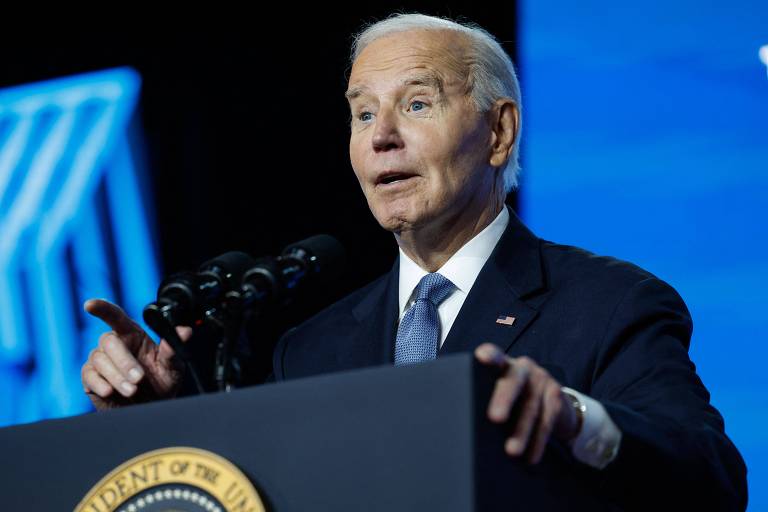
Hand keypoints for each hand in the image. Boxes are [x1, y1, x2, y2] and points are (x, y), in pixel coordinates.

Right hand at [80, 299, 191, 409]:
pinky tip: (110, 391)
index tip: (90, 304)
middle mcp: (115, 344)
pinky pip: (89, 375)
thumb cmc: (162, 383)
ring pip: (100, 360)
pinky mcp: (90, 378)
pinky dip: (100, 384)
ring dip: (117, 376)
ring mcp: (100, 360)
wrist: (152, 408)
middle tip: (140, 379)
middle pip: (109, 341)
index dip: (102, 308)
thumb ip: (173, 349)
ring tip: (132, 391)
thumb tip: (185, 331)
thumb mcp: (173, 366)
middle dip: (124, 361)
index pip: (116, 316)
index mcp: (133, 334)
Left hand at [474, 343, 580, 463]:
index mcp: (503, 365)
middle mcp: (523, 367)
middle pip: (514, 381)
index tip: (482, 356)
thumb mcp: (500, 393)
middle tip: (494, 418)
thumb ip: (484, 398)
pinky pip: (547, 420)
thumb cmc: (515, 400)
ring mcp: (541, 379)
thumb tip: (459, 426)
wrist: (554, 403)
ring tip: (511, 451)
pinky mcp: (556, 395)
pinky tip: (530, 457)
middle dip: (504, 399)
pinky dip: (538, 441)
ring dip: (521, 431)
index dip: (490, 355)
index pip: (495, 356)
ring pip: (531, 406)